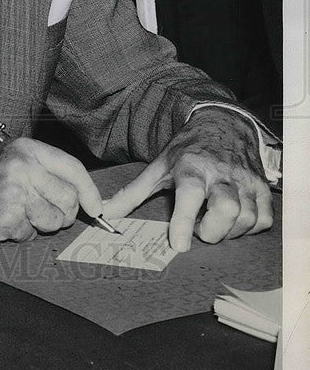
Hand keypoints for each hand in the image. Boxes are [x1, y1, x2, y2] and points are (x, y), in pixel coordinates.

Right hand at [0, 137, 102, 242]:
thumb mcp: (8, 157)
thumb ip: (41, 169)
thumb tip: (80, 193)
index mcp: (25, 149)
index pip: (72, 168)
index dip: (89, 191)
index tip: (96, 207)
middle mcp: (22, 168)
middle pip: (68, 200)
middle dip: (63, 214)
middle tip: (45, 213)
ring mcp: (14, 195)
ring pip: (52, 222)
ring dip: (39, 225)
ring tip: (16, 212)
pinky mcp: (5, 220)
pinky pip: (29, 235)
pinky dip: (18, 233)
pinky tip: (0, 219)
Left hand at [102, 109, 272, 251]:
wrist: (221, 124)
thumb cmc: (187, 150)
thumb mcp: (157, 167)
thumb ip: (132, 193)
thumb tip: (105, 214)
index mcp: (191, 168)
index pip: (189, 195)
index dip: (184, 221)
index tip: (179, 245)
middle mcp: (220, 173)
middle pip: (227, 209)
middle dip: (213, 230)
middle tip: (199, 230)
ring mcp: (244, 180)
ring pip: (247, 217)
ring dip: (230, 232)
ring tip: (213, 224)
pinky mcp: (261, 187)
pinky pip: (263, 218)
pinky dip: (250, 227)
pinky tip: (233, 221)